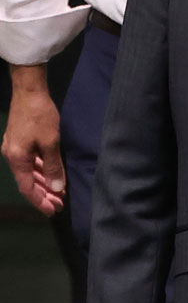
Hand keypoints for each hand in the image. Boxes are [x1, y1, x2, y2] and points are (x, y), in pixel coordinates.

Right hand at [2, 64, 65, 214]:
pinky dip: (42, 170)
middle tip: (60, 205)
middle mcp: (13, 156)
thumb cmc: (40, 116)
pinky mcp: (21, 141)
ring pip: (30, 172)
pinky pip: (31, 161)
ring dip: (44, 183)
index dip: (40, 201)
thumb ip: (53, 166)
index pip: (28, 188)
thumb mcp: (51, 143)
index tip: (53, 211)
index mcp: (17, 159)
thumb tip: (57, 188)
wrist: (29, 92)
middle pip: (28, 182)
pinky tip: (52, 175)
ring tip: (59, 193)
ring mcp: (16, 149)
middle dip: (44, 194)